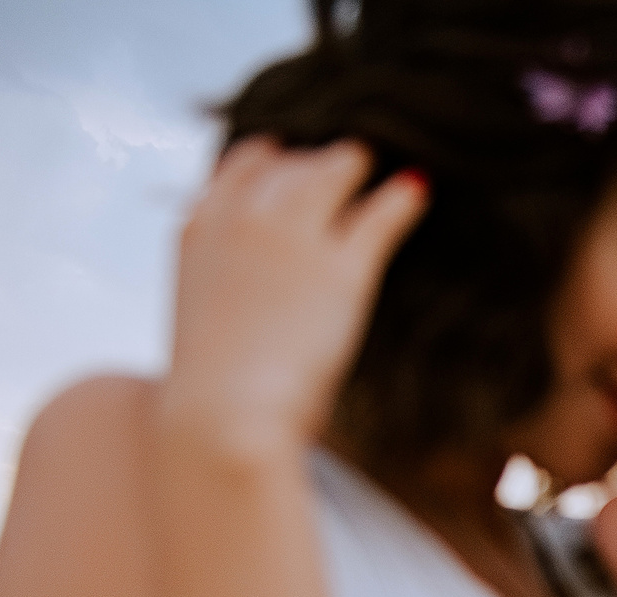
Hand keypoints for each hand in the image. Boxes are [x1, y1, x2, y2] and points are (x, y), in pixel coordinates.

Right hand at [162, 138, 426, 459]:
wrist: (222, 416)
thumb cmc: (213, 392)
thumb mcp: (205, 319)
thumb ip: (229, 283)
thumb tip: (261, 293)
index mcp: (199, 228)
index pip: (243, 164)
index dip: (277, 160)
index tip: (298, 162)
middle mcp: (243, 217)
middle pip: (292, 161)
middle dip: (321, 162)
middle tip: (350, 166)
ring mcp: (292, 236)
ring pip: (333, 171)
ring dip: (357, 166)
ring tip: (383, 167)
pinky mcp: (342, 267)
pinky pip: (380, 214)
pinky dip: (402, 199)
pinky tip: (418, 190)